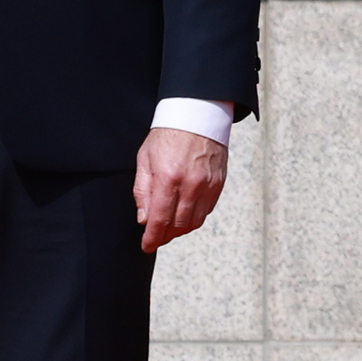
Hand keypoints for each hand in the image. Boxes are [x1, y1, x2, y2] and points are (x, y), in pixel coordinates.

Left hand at [136, 126, 229, 253]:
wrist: (198, 115)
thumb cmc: (168, 135)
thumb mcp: (145, 160)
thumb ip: (142, 191)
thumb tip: (144, 219)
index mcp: (168, 178)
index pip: (160, 219)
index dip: (152, 238)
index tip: (146, 246)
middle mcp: (190, 184)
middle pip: (179, 225)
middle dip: (165, 236)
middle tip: (156, 237)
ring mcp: (208, 185)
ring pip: (195, 221)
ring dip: (181, 229)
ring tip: (170, 227)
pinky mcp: (219, 182)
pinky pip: (207, 210)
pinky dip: (195, 217)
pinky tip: (185, 213)